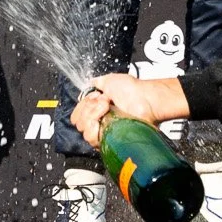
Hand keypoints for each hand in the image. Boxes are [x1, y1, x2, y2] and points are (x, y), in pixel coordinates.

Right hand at [69, 71, 189, 148]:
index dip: (82, 104)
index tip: (95, 96)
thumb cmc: (132, 90)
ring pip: (84, 130)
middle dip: (88, 107)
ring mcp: (104, 131)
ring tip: (107, 106)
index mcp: (97, 110)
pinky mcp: (109, 140)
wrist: (144, 98)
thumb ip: (96, 83)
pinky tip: (107, 114)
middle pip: (78, 122)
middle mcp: (99, 122)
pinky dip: (96, 123)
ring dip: (92, 114)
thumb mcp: (110, 80)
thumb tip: (88, 85)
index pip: (77, 115)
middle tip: (104, 100)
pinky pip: (92, 138)